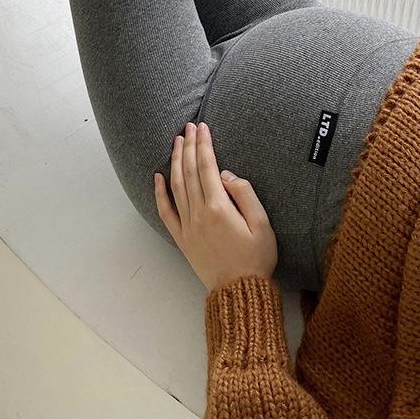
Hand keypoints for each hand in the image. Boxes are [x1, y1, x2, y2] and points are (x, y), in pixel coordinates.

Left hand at [154, 121, 277, 290]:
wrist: (239, 292)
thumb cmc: (256, 259)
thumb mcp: (262, 224)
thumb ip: (245, 194)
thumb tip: (226, 174)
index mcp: (219, 207)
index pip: (207, 166)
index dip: (204, 144)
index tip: (202, 127)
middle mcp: (198, 214)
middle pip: (189, 171)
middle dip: (188, 146)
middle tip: (188, 126)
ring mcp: (187, 226)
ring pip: (177, 186)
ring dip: (175, 161)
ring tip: (176, 141)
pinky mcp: (182, 239)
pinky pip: (166, 212)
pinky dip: (159, 193)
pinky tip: (157, 177)